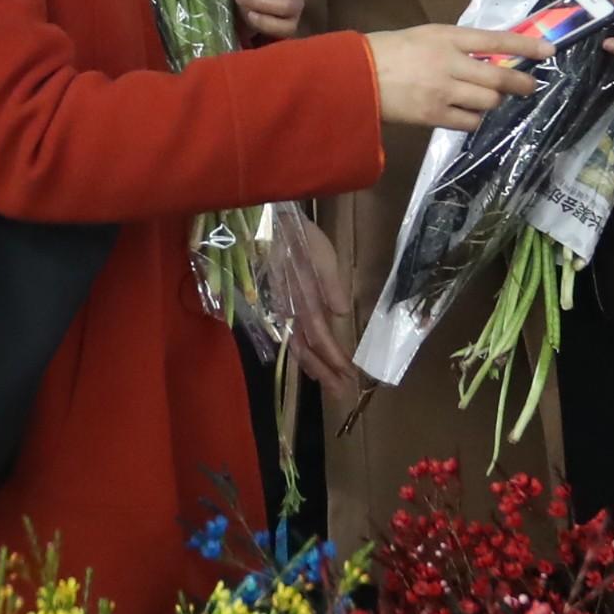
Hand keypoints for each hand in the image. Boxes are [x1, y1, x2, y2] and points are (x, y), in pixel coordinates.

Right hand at [258, 206, 365, 402]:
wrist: (264, 220)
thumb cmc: (298, 233)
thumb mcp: (322, 252)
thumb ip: (331, 284)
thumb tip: (342, 315)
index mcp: (303, 298)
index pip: (321, 337)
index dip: (334, 359)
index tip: (350, 377)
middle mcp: (289, 310)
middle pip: (306, 349)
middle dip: (325, 373)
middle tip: (342, 393)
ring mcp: (278, 309)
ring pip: (295, 346)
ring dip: (313, 367)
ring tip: (329, 385)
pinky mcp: (273, 305)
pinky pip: (287, 335)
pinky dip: (299, 351)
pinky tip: (308, 361)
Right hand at [368, 22, 548, 133]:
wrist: (355, 76)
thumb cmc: (387, 51)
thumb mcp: (424, 36)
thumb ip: (456, 46)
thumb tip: (488, 57)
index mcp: (447, 37)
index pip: (495, 40)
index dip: (526, 47)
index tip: (549, 51)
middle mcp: (450, 62)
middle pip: (499, 77)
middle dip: (519, 84)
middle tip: (528, 87)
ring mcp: (443, 91)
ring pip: (488, 101)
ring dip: (492, 102)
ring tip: (487, 99)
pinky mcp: (434, 115)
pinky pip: (469, 122)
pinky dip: (474, 119)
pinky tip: (467, 114)